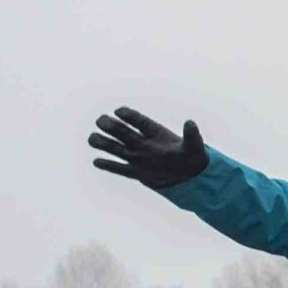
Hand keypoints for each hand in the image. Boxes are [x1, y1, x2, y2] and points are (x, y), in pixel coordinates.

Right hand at [88, 107, 207, 190]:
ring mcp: (138, 157)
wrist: (192, 176)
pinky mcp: (136, 172)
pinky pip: (119, 169)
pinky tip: (97, 161)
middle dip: (110, 125)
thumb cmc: (194, 157)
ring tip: (92, 139)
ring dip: (103, 143)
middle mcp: (143, 142)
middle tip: (101, 121)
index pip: (139, 121)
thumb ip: (192, 135)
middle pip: (122, 131)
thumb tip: (190, 122)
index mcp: (156, 132)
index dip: (129, 115)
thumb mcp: (195, 146)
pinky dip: (109, 165)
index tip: (119, 111)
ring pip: (116, 148)